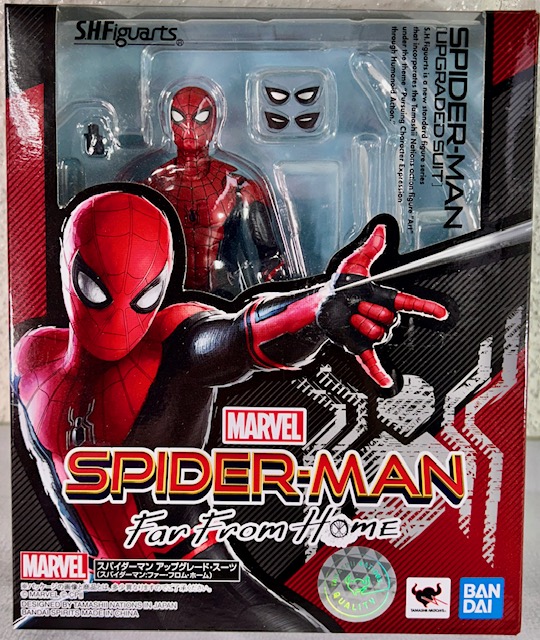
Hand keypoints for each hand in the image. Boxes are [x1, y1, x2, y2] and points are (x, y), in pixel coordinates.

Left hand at [317, 224, 447, 387]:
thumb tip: (381, 230)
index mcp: (385, 299)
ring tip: (351, 317)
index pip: (411, 303)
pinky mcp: (360, 347)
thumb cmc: (340, 287)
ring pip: (377, 334)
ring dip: (360, 324)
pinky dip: (379, 373)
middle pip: (389, 319)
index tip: (441, 312)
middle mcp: (382, 317)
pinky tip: (386, 382)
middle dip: (370, 310)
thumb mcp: (354, 266)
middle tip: (356, 304)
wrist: (321, 307)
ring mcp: (372, 334)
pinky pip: (372, 362)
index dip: (427, 307)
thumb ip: (369, 249)